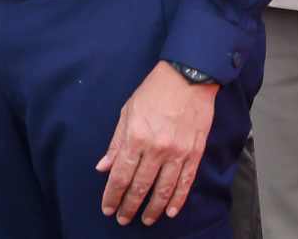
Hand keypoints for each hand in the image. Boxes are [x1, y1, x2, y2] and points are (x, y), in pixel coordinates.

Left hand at [96, 62, 217, 225]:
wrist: (188, 77)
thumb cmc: (154, 91)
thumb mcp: (127, 112)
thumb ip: (116, 143)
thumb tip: (103, 167)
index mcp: (136, 138)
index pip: (121, 175)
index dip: (113, 195)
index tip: (108, 208)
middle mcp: (156, 149)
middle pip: (140, 186)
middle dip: (129, 206)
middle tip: (123, 218)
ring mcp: (177, 153)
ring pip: (163, 189)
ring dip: (153, 208)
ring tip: (146, 220)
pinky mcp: (194, 153)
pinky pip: (186, 182)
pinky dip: (178, 200)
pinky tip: (170, 211)